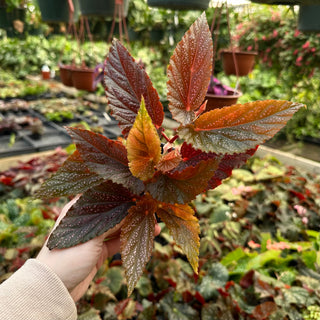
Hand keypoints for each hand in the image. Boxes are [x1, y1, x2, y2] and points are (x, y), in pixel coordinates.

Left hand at [37, 197, 160, 300]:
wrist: (53, 289)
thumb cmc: (67, 256)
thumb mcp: (91, 235)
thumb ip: (112, 220)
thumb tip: (133, 205)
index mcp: (79, 208)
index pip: (105, 194)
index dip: (124, 193)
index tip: (143, 192)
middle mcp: (86, 219)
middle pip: (114, 211)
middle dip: (134, 211)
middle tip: (153, 211)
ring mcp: (92, 236)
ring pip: (118, 227)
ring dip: (135, 226)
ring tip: (155, 225)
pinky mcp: (97, 251)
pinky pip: (117, 242)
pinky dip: (130, 240)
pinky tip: (145, 237)